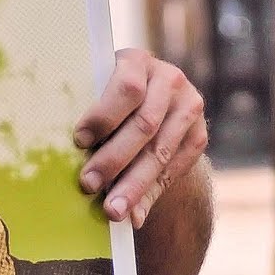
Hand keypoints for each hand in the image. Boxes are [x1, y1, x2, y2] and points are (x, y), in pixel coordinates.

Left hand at [74, 48, 206, 228]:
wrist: (152, 98)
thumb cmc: (108, 96)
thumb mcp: (99, 88)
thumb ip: (93, 113)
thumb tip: (74, 150)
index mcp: (138, 61)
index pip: (127, 89)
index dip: (103, 116)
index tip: (79, 141)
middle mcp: (169, 80)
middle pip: (144, 125)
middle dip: (114, 159)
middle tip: (88, 185)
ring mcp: (189, 107)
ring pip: (160, 152)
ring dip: (134, 185)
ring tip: (113, 211)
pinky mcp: (199, 135)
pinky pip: (175, 169)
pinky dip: (152, 194)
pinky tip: (135, 213)